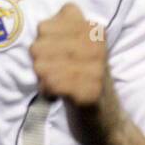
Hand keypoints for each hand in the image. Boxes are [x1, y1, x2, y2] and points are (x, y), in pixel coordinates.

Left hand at [29, 2, 124, 144]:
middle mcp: (96, 45)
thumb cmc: (84, 79)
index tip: (56, 55)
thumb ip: (60, 29)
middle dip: (40, 63)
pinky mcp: (88, 92)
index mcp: (93, 29)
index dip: (43, 43)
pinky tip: (59, 96)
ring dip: (43, 80)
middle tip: (57, 73)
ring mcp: (94, 68)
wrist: (107, 120)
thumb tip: (42, 26)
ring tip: (59, 84)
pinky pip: (50, 84)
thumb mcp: (78, 47)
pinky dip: (48, 92)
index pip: (45, 25)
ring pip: (40, 65)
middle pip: (37, 45)